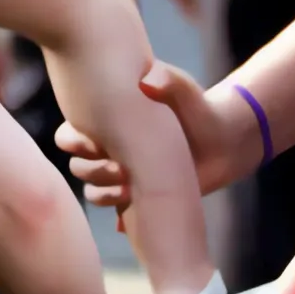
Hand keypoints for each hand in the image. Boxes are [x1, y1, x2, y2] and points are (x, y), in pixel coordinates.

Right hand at [55, 62, 259, 208]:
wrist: (224, 142)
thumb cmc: (198, 108)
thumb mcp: (183, 90)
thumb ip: (166, 80)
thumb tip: (146, 81)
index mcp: (108, 121)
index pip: (70, 132)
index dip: (76, 141)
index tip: (100, 143)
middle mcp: (109, 149)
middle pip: (78, 165)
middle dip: (93, 170)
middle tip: (121, 169)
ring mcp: (121, 174)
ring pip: (92, 190)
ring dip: (103, 194)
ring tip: (130, 189)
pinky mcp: (137, 196)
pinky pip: (115, 211)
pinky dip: (120, 214)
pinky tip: (136, 206)